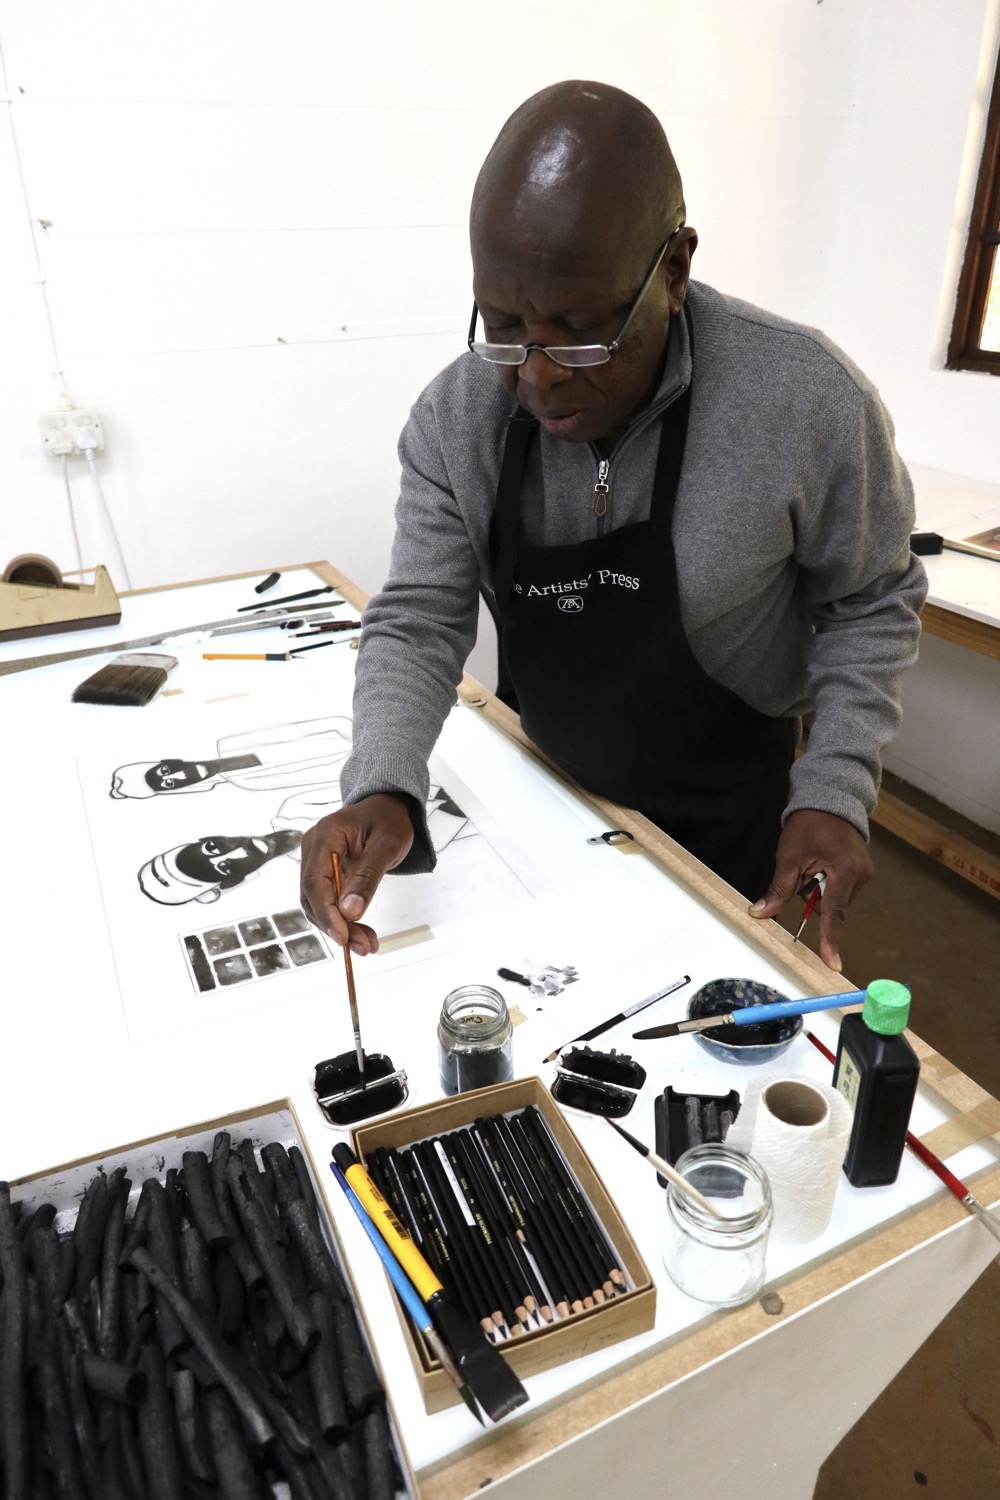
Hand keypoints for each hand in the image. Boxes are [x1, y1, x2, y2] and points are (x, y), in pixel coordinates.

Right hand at [299, 793, 414, 955]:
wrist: (387, 808)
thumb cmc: (389, 820)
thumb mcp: (388, 846)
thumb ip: (368, 877)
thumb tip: (349, 912)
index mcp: (326, 834)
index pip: (314, 881)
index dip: (326, 913)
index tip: (342, 937)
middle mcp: (314, 847)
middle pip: (313, 896)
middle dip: (335, 926)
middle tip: (362, 947)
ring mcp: (316, 860)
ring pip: (318, 903)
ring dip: (340, 927)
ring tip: (366, 944)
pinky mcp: (323, 872)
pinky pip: (327, 900)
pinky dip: (343, 919)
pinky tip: (361, 933)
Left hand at [748, 809, 873, 971]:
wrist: (830, 799)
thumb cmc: (808, 825)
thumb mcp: (788, 856)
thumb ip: (779, 889)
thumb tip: (760, 914)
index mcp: (845, 872)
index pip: (834, 915)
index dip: (830, 941)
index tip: (832, 964)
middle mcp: (860, 876)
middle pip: (830, 906)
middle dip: (811, 895)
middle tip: (803, 867)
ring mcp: (864, 873)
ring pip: (832, 898)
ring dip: (818, 888)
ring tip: (813, 859)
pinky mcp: (861, 870)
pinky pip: (838, 888)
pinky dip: (825, 882)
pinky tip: (821, 861)